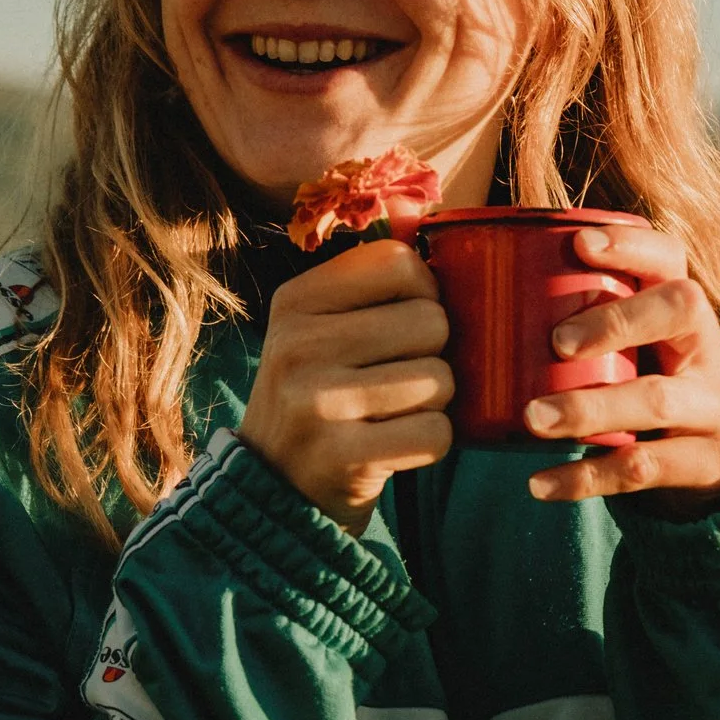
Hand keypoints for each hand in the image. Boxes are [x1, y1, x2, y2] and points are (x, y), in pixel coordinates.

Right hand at [238, 239, 453, 533]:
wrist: (274, 487)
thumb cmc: (320, 395)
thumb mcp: (319, 329)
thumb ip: (371, 285)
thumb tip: (445, 232)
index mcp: (295, 301)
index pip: (398, 262)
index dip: (424, 292)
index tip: (404, 323)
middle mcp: (298, 345)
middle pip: (431, 321)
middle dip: (434, 353)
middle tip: (400, 378)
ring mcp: (316, 402)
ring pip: (440, 378)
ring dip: (435, 401)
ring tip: (395, 412)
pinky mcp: (341, 457)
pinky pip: (435, 433)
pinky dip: (431, 443)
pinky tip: (397, 445)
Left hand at [524, 224, 719, 516]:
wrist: (711, 468)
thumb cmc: (643, 389)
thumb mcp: (633, 351)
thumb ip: (581, 322)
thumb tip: (470, 287)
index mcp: (682, 310)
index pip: (669, 257)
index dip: (631, 245)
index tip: (581, 244)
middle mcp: (707, 349)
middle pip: (680, 311)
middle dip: (616, 320)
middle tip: (557, 342)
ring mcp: (715, 407)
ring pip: (658, 399)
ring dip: (590, 408)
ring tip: (533, 419)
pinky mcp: (707, 463)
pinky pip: (644, 469)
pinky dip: (586, 477)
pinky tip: (540, 483)